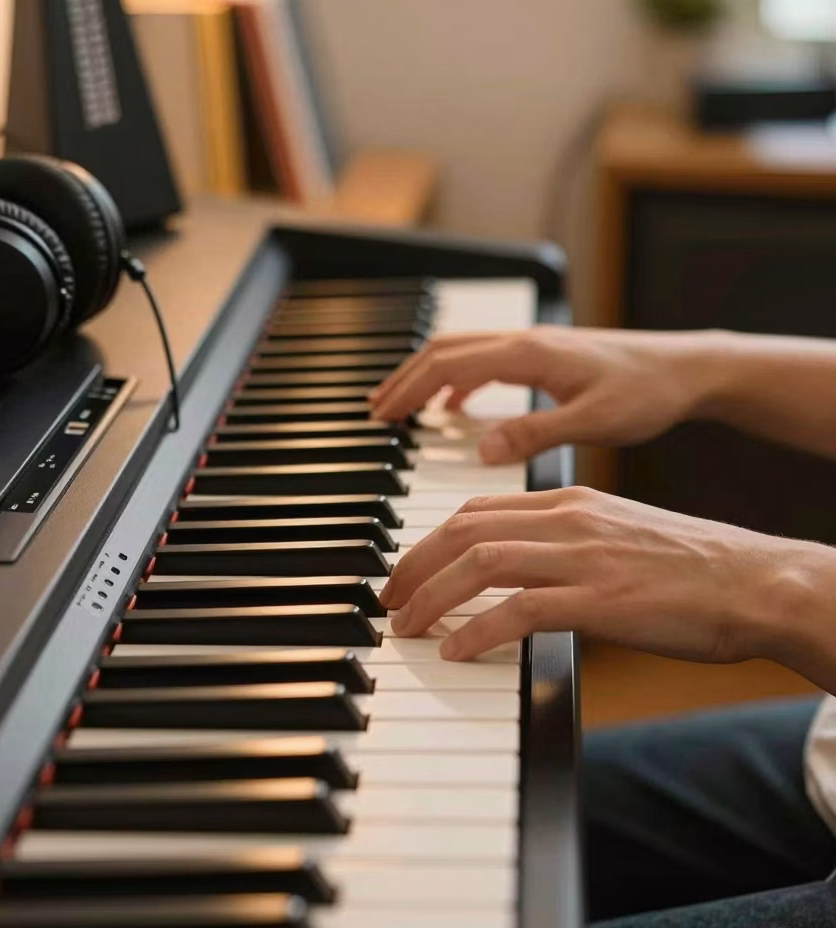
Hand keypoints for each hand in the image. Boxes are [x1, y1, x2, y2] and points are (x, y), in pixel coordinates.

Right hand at [368, 326, 729, 463]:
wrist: (689, 368)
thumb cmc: (649, 393)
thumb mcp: (593, 421)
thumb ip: (535, 433)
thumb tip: (481, 448)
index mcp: (528, 354)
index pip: (447, 364)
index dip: (408, 391)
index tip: (381, 418)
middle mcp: (525, 342)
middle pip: (444, 350)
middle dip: (404, 380)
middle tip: (376, 413)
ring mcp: (533, 346)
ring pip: (461, 351)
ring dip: (425, 376)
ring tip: (400, 406)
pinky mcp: (544, 356)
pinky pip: (484, 360)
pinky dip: (456, 379)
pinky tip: (455, 405)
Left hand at [381, 486, 835, 681]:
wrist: (759, 583)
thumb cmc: (691, 568)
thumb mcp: (617, 535)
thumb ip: (564, 541)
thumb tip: (515, 571)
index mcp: (570, 501)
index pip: (476, 509)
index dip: (429, 539)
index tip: (407, 569)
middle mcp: (570, 520)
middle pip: (464, 531)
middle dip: (414, 566)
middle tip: (389, 601)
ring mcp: (585, 558)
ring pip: (480, 565)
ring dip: (431, 597)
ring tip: (407, 628)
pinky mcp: (603, 600)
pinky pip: (519, 610)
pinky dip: (478, 630)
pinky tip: (457, 652)